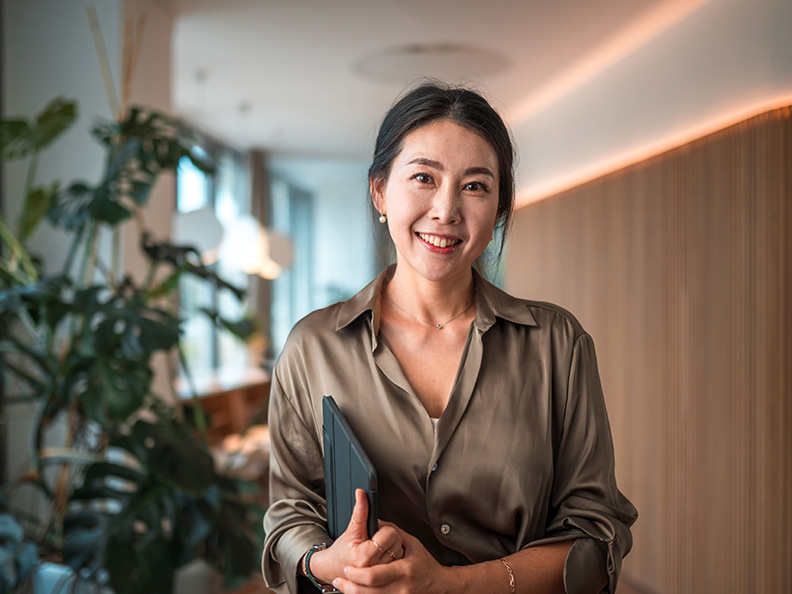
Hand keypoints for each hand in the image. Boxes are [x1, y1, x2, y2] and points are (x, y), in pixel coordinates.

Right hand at [309, 489, 403, 584]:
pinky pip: (398, 564)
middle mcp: (373, 569)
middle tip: (375, 540)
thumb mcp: (350, 530)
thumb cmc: (341, 552)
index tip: (375, 532)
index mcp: (365, 556)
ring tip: (378, 550)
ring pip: (400, 553)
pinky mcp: (385, 580)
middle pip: (397, 543)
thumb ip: (360, 512)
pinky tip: (383, 557)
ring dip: (392, 549)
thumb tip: (362, 494)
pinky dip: (394, 559)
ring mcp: (380, 577)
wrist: (333, 569)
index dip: (383, 529)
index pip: (390, 534)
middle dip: (388, 538)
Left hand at [332, 524, 450, 593]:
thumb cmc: (425, 564)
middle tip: (340, 579)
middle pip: (369, 592)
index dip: (358, 575)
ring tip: (342, 586)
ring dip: (353, 593)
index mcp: (404, 570)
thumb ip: (393, 533)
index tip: (347, 569)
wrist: (439, 584)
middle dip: (350, 587)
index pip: (375, 576)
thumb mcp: (412, 543)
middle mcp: (401, 587)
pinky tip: (355, 592)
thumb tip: (374, 521)